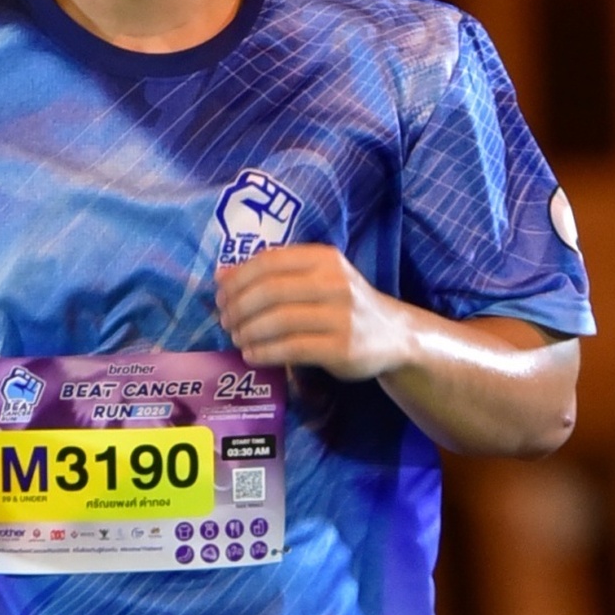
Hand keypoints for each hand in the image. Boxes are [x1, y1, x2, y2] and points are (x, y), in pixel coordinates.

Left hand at [215, 244, 405, 382]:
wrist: (393, 334)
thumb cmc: (343, 304)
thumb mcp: (316, 278)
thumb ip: (274, 273)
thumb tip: (221, 275)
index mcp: (324, 258)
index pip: (269, 262)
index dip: (238, 279)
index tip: (220, 295)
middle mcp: (334, 283)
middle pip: (270, 291)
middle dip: (238, 307)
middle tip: (225, 320)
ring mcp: (340, 316)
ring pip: (278, 320)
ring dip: (248, 331)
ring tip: (237, 337)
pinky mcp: (341, 348)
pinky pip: (292, 348)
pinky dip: (264, 352)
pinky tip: (251, 355)